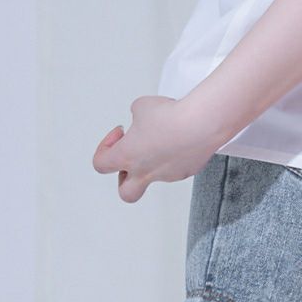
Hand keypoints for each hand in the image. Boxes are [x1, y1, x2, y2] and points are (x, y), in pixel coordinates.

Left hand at [92, 96, 219, 202]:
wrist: (200, 125)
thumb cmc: (170, 117)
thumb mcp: (141, 107)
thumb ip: (136, 118)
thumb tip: (143, 123)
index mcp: (128, 156)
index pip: (101, 164)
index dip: (105, 148)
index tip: (120, 134)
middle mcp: (145, 172)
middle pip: (126, 194)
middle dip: (124, 180)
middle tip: (131, 161)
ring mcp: (166, 175)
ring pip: (154, 177)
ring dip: (153, 160)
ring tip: (163, 137)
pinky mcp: (185, 172)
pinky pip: (174, 168)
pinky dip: (173, 156)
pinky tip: (179, 139)